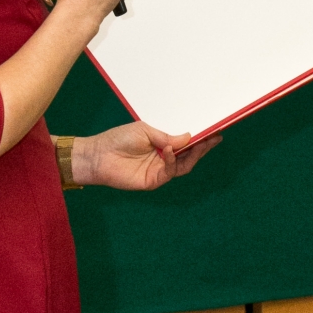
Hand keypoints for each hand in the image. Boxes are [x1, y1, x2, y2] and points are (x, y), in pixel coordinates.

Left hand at [72, 121, 221, 190]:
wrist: (98, 155)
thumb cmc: (118, 139)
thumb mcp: (145, 131)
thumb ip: (166, 137)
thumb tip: (189, 137)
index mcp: (162, 144)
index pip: (186, 143)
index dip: (200, 138)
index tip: (214, 131)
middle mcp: (164, 158)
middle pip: (189, 155)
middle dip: (203, 147)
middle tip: (215, 137)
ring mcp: (160, 170)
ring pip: (184, 165)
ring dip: (194, 154)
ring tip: (202, 142)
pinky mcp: (154, 181)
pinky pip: (170, 171)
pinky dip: (172, 160)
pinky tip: (170, 150)